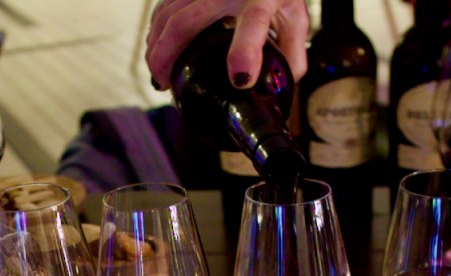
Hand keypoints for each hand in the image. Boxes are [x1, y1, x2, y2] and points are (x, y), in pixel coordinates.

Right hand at [146, 0, 309, 89]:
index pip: (253, 23)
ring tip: (157, 74)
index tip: (241, 80)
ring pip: (168, 15)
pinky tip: (155, 48)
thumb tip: (277, 92)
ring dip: (156, 47)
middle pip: (186, 23)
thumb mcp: (295, 20)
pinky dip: (155, 30)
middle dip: (168, 58)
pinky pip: (164, 6)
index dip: (245, 52)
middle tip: (164, 85)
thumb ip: (292, 55)